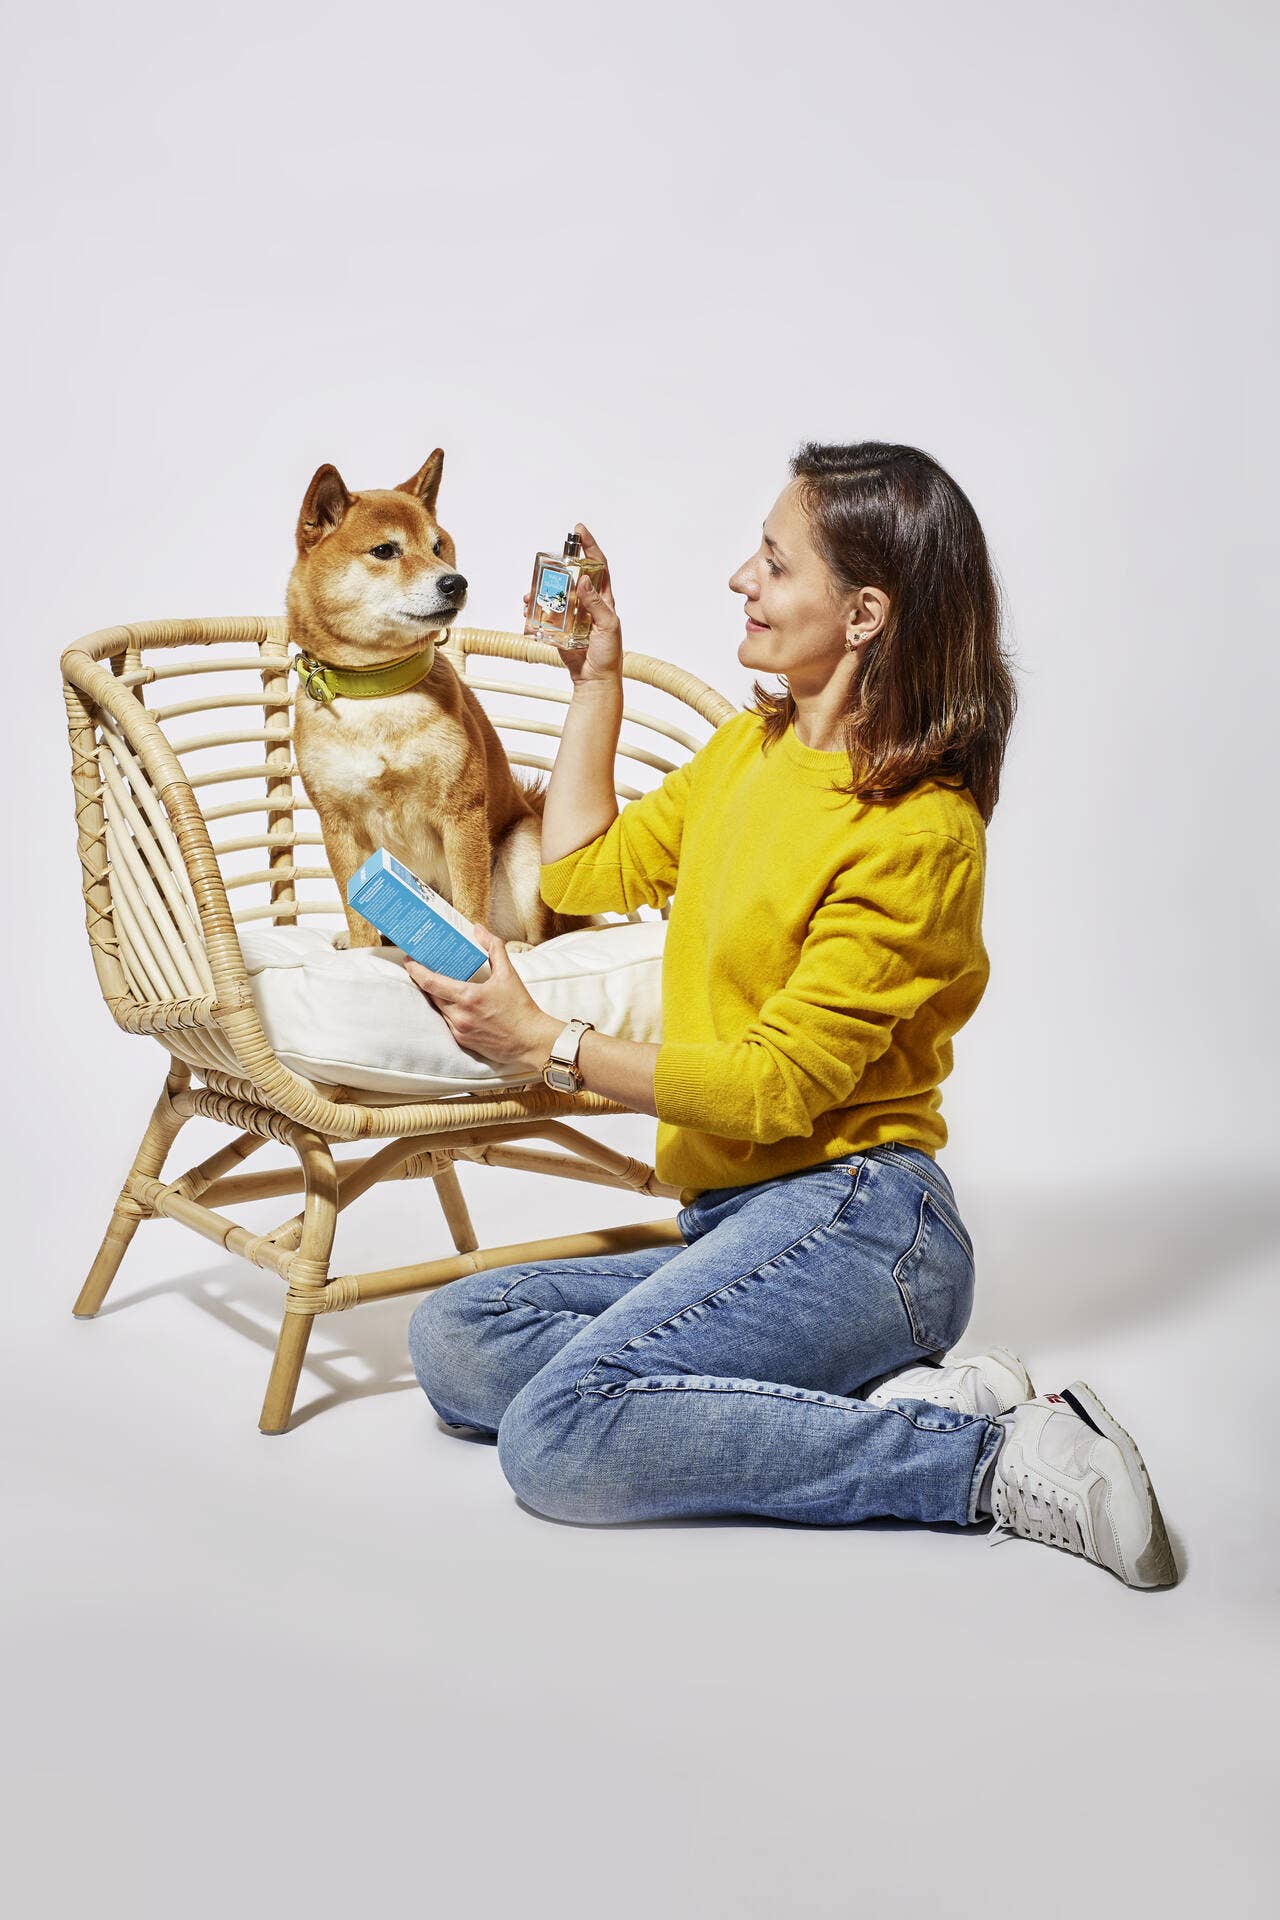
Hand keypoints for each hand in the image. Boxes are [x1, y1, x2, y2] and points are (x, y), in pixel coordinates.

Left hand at [403, 923, 558, 1073]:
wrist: (530, 1041)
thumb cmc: (521, 1008)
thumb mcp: (508, 974)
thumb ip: (493, 948)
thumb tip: (478, 929)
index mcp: (468, 997)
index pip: (431, 982)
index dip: (416, 970)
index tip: (409, 960)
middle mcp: (459, 1015)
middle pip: (431, 995)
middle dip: (425, 981)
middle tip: (422, 967)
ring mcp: (459, 1030)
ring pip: (439, 1009)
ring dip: (437, 996)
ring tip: (438, 983)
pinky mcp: (463, 1041)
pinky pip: (448, 1022)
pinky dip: (448, 1010)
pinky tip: (454, 1003)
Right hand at [523, 520, 622, 688]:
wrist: (594, 679)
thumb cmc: (608, 654)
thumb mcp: (608, 626)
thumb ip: (596, 604)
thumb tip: (586, 580)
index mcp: (604, 599)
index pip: (598, 565)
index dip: (590, 546)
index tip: (579, 531)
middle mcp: (587, 602)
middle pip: (572, 576)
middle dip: (559, 566)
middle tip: (548, 560)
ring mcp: (572, 614)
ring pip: (555, 593)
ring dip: (542, 589)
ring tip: (531, 590)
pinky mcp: (560, 627)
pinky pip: (545, 613)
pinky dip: (534, 609)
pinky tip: (527, 608)